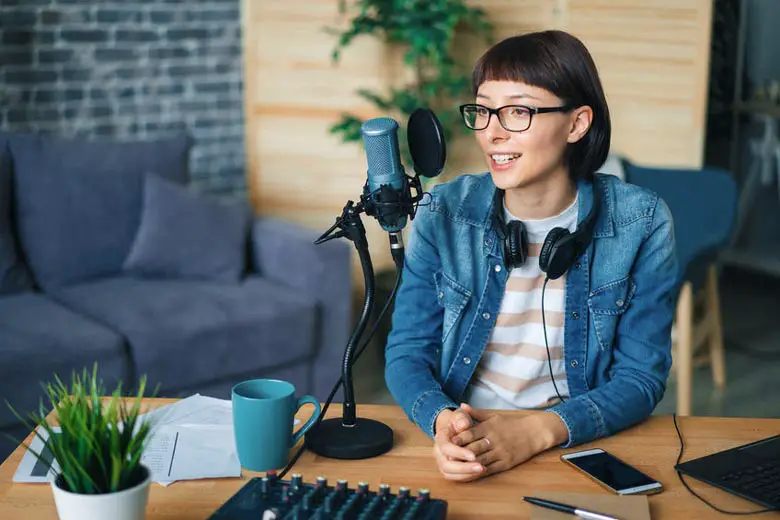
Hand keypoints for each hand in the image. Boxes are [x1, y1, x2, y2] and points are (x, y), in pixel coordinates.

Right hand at [432, 407, 485, 481]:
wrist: (452, 427)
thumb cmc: (458, 421)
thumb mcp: (460, 415)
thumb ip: (461, 418)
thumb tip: (463, 425)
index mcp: (440, 438)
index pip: (446, 448)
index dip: (459, 453)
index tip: (473, 455)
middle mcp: (438, 452)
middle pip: (446, 465)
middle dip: (464, 468)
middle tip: (480, 467)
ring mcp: (441, 461)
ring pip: (450, 474)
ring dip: (466, 474)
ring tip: (482, 470)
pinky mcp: (448, 469)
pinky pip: (455, 477)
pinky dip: (467, 477)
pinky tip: (480, 472)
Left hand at [450, 404, 567, 477]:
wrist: (534, 432)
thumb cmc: (512, 423)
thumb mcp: (494, 415)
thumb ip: (476, 413)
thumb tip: (461, 406)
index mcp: (489, 427)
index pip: (470, 433)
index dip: (458, 438)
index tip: (447, 441)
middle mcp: (494, 440)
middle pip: (473, 448)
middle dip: (459, 453)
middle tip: (445, 456)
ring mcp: (500, 452)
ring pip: (481, 460)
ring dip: (467, 464)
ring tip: (455, 466)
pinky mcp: (506, 463)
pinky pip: (491, 468)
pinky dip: (479, 471)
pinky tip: (470, 472)